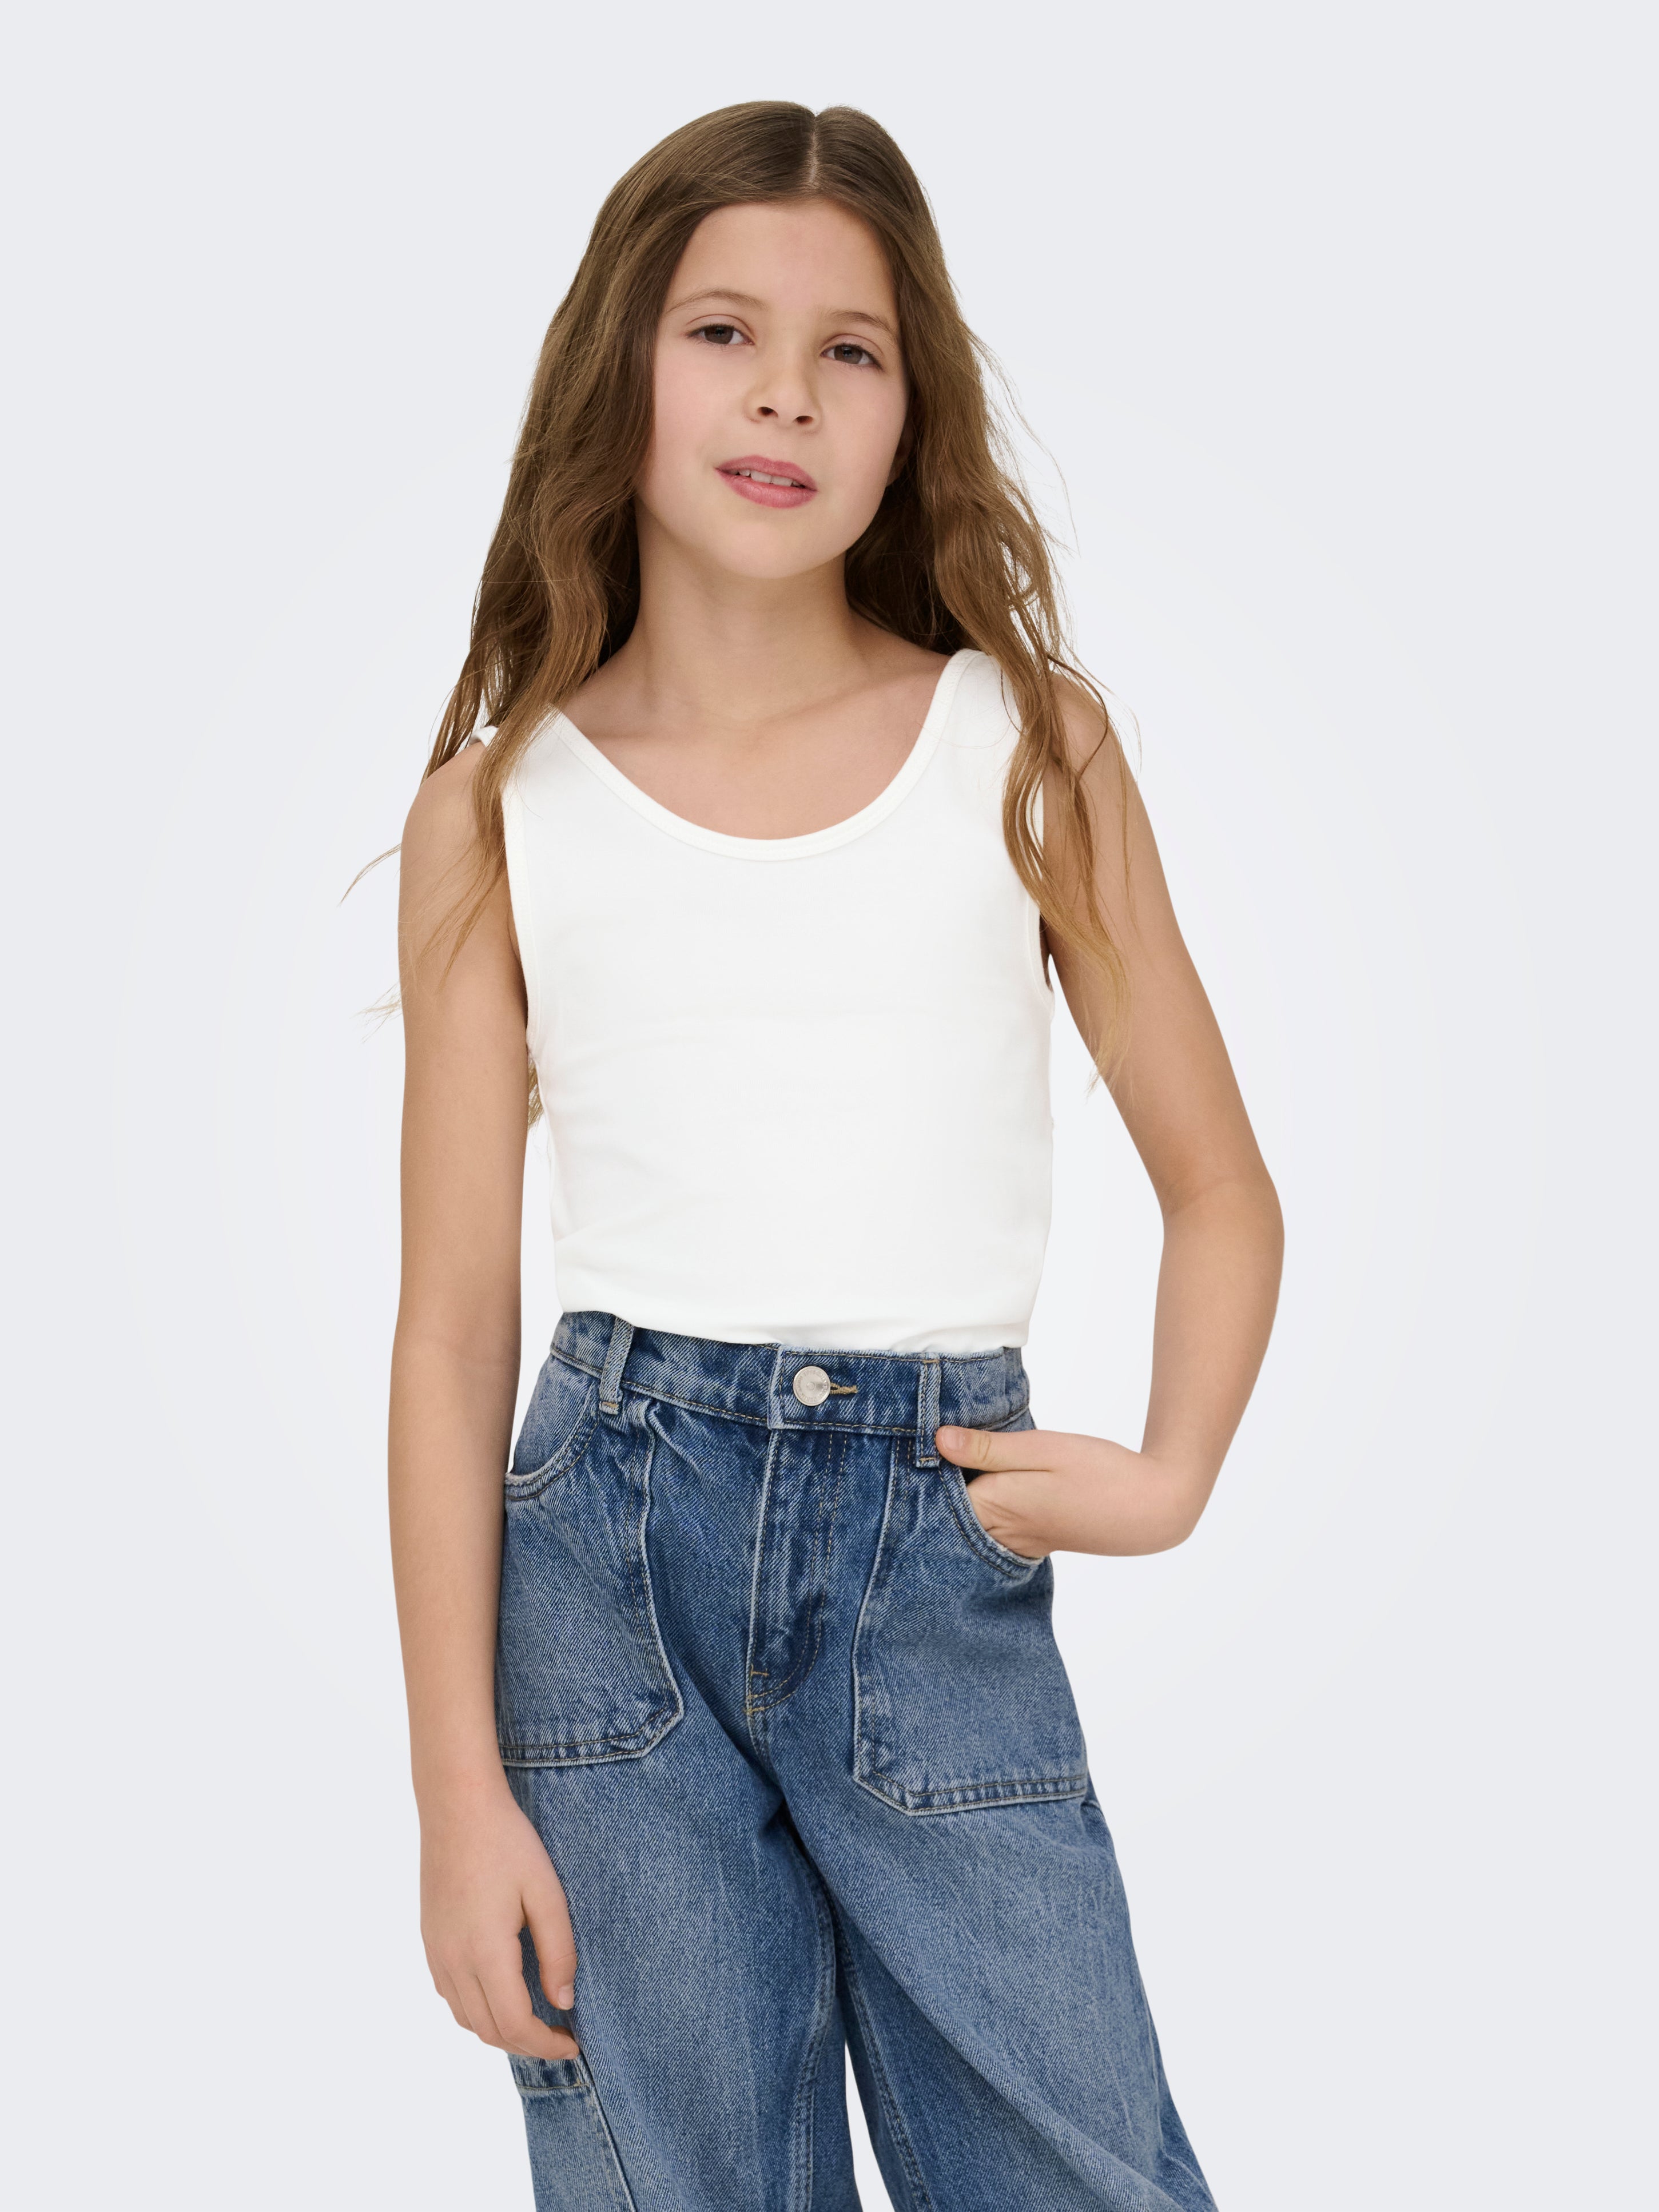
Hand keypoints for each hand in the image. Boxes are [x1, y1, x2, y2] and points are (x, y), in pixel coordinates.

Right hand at [419, 1778, 579, 2060]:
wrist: (457, 1806)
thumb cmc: (508, 1843)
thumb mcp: (546, 1893)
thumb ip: (558, 1952)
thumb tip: (563, 2002)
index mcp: (484, 1953)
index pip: (514, 2025)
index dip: (546, 2045)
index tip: (574, 2044)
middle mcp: (453, 1961)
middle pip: (488, 2030)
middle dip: (527, 2044)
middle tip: (561, 2036)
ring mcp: (436, 1952)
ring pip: (466, 2018)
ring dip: (500, 2030)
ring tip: (536, 2019)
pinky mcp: (430, 1940)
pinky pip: (451, 1995)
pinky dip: (477, 2009)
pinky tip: (502, 1992)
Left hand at [934, 1425, 1210, 1557]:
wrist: (1154, 1507)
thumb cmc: (1101, 1473)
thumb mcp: (1043, 1448)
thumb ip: (989, 1447)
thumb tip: (937, 1440)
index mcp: (996, 1510)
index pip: (934, 1496)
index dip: (918, 1470)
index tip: (904, 1440)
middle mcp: (1000, 1534)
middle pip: (947, 1511)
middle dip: (932, 1482)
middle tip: (914, 1442)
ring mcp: (1017, 1541)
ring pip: (969, 1516)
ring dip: (956, 1490)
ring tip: (942, 1454)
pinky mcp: (1033, 1537)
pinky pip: (992, 1520)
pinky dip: (981, 1499)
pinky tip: (979, 1474)